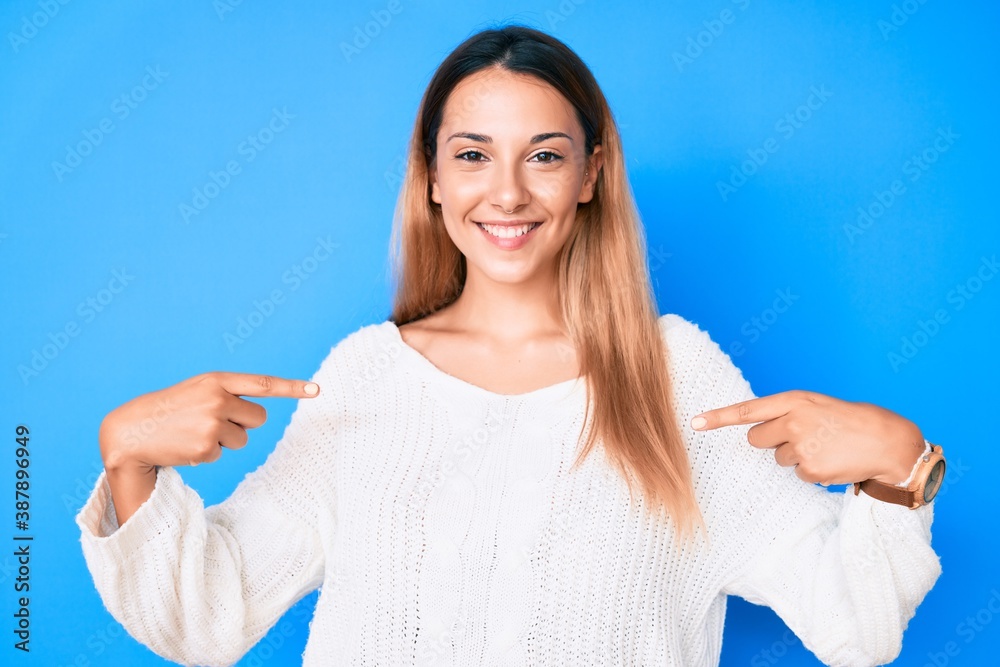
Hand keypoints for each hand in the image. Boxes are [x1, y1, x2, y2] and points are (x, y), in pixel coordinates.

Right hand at [100, 371, 319, 473]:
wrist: (132, 431)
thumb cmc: (171, 409)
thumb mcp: (199, 391)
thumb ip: (229, 394)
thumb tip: (261, 415)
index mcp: (217, 380)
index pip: (263, 384)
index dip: (293, 388)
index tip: (317, 390)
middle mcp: (218, 399)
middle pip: (259, 418)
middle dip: (242, 423)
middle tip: (212, 421)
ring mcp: (213, 424)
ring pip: (243, 439)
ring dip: (224, 440)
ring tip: (195, 432)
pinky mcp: (206, 448)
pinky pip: (223, 454)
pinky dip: (208, 453)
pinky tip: (186, 445)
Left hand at [689, 390, 925, 485]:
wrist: (890, 442)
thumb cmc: (851, 421)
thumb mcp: (818, 406)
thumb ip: (788, 412)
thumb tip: (760, 431)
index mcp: (795, 400)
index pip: (748, 410)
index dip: (718, 417)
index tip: (694, 423)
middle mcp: (793, 421)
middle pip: (756, 439)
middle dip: (771, 441)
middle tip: (801, 437)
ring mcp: (801, 447)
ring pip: (778, 458)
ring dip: (796, 456)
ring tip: (825, 447)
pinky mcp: (809, 470)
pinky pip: (797, 474)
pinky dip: (812, 471)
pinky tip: (833, 461)